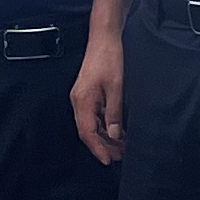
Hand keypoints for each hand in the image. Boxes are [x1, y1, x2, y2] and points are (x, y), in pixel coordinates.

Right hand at [71, 30, 125, 164]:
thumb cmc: (109, 58)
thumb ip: (114, 113)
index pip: (87, 133)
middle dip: (103, 146)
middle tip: (120, 156)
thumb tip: (114, 135)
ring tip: (121, 147)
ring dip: (105, 137)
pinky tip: (117, 131)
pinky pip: (94, 116)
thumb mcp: (116, 87)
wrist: (103, 38)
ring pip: (91, 125)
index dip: (98, 149)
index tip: (108, 160)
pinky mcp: (88, 95)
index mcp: (82, 101)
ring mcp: (82, 98)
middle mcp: (79, 102)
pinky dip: (105, 126)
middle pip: (88, 131)